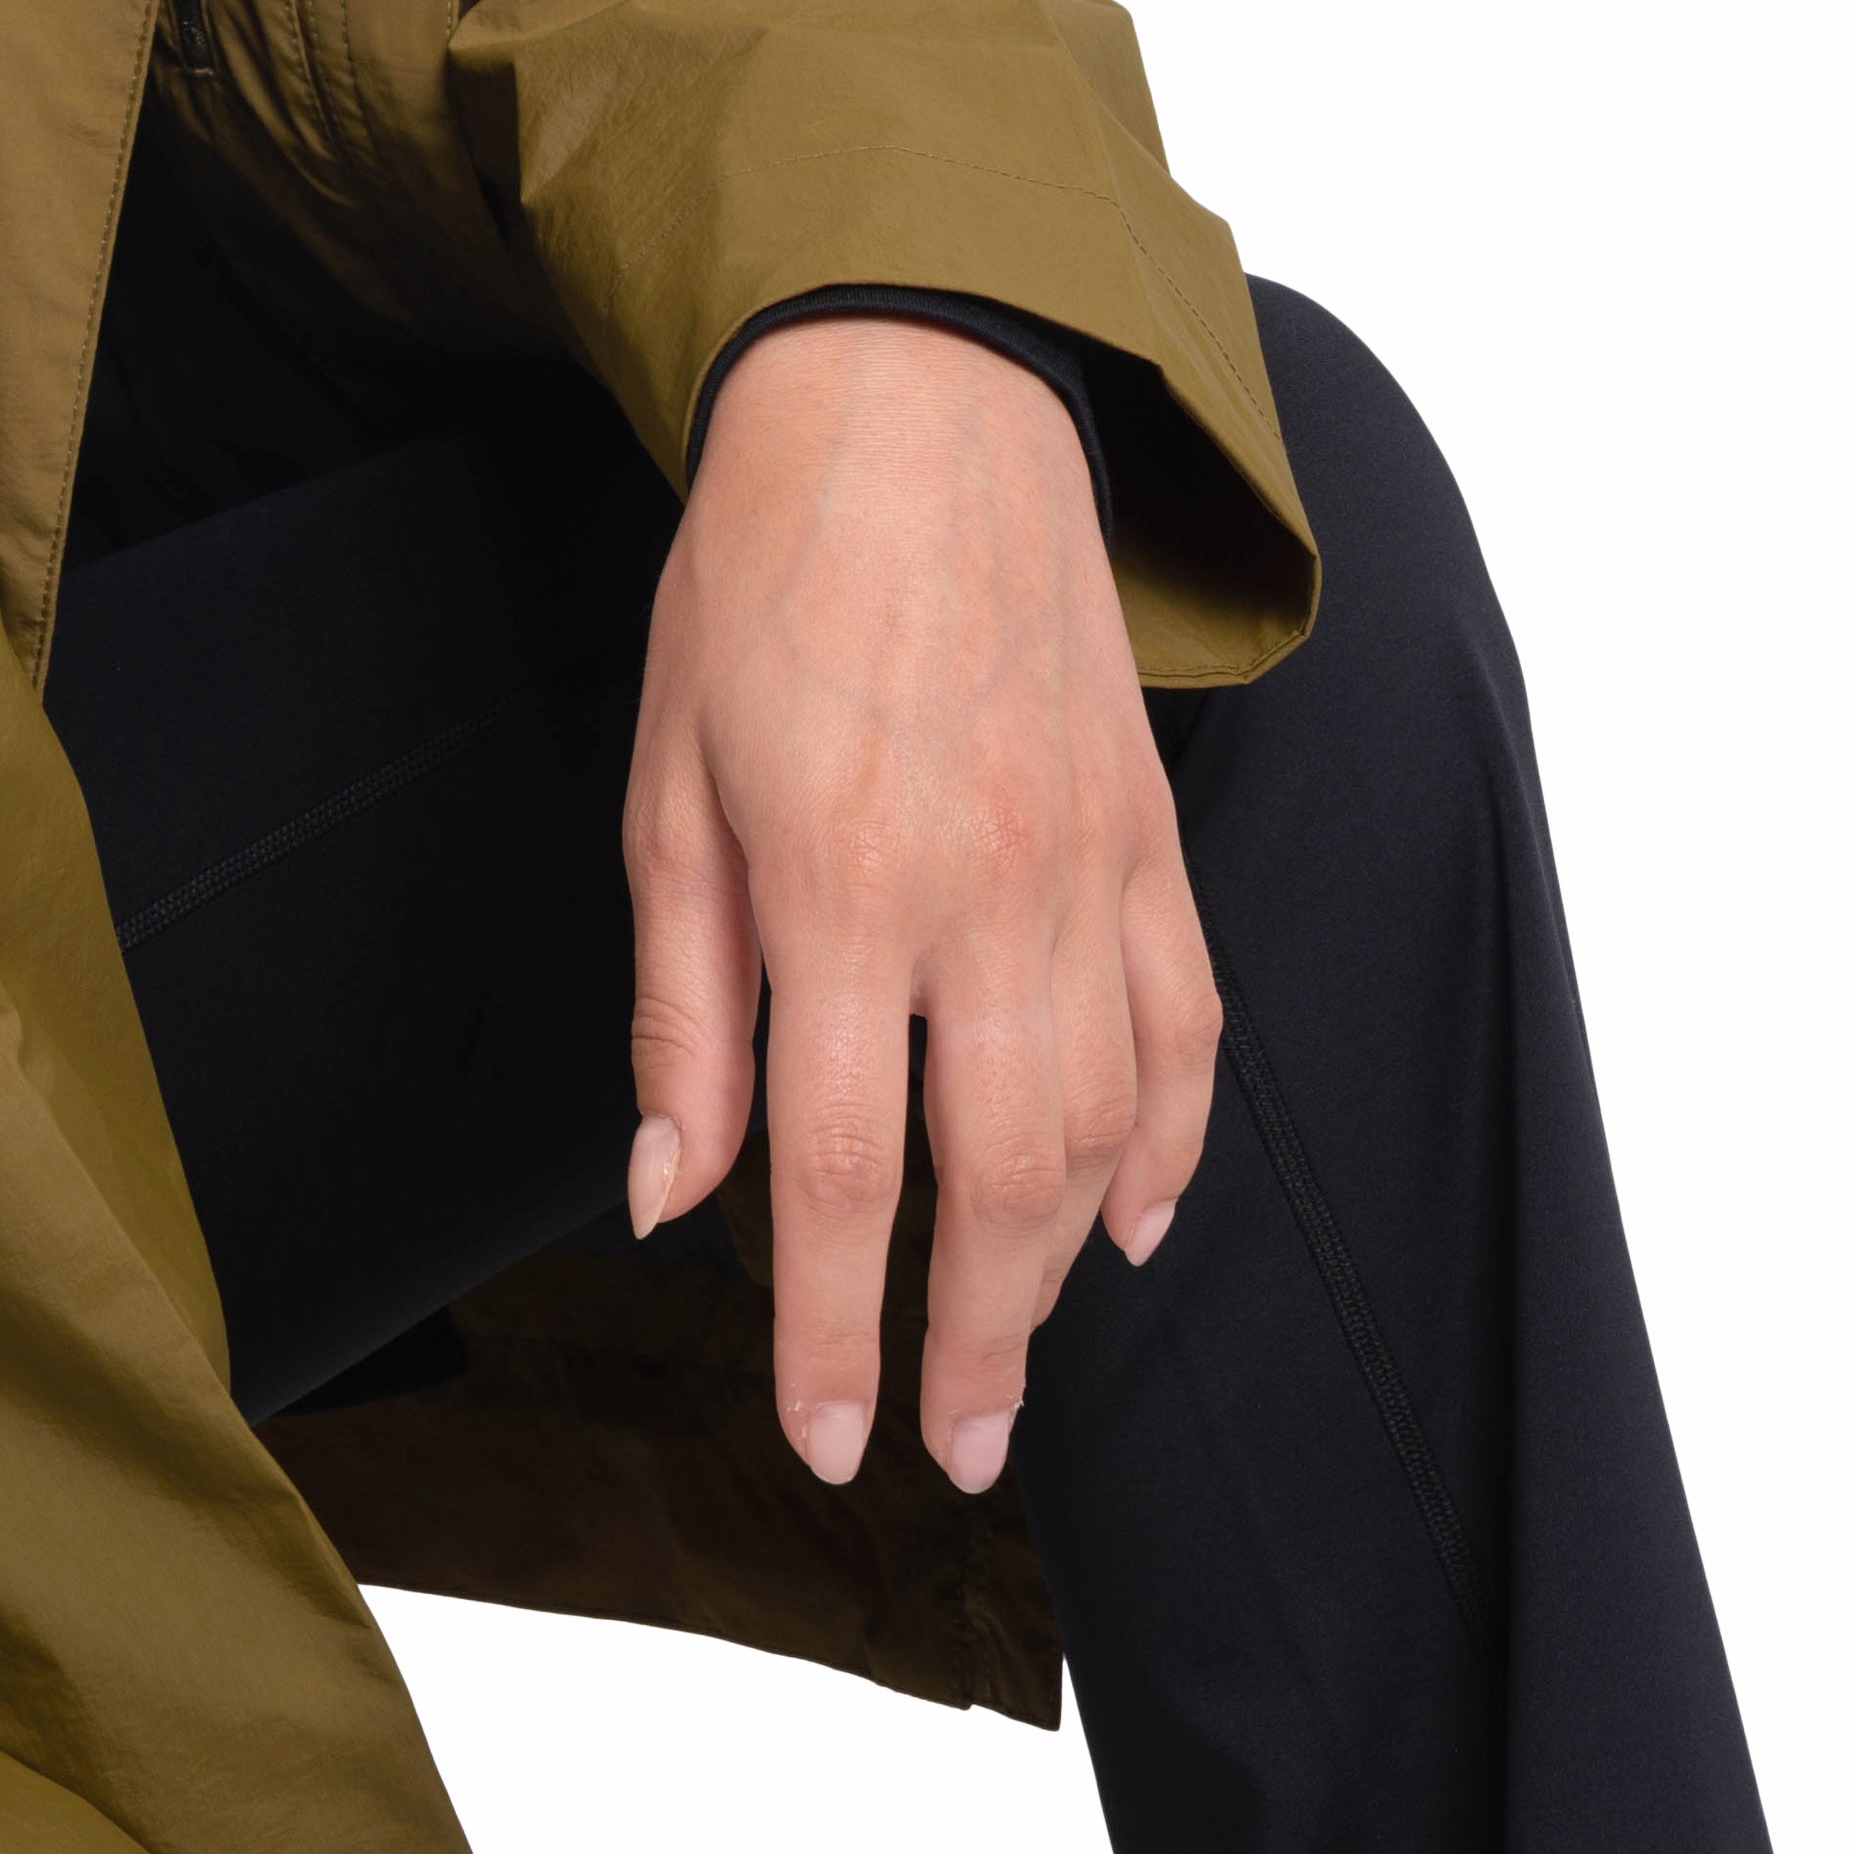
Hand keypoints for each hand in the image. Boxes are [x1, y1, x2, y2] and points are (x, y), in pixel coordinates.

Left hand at [621, 315, 1216, 1493]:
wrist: (913, 403)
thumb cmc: (760, 582)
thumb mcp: (665, 787)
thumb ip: (682, 1008)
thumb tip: (670, 1197)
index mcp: (840, 882)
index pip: (840, 1169)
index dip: (832, 1326)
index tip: (830, 1438)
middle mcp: (985, 891)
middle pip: (999, 1184)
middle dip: (974, 1345)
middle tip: (945, 1450)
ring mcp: (1089, 864)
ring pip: (1105, 1124)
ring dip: (1061, 1266)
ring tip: (1009, 1353)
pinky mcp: (1151, 831)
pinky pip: (1188, 1025)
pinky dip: (1171, 1140)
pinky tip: (1135, 1219)